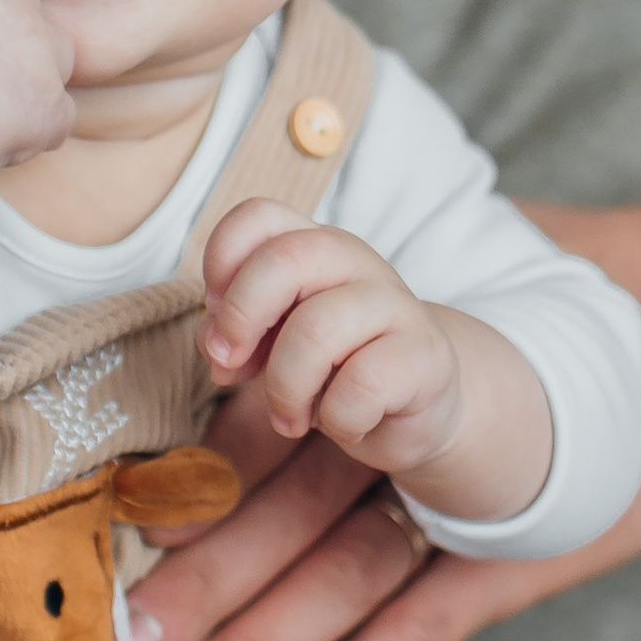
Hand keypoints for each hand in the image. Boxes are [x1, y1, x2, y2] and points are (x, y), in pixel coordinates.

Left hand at [132, 188, 640, 640]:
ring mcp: (458, 504)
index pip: (263, 434)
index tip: (116, 541)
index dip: (191, 492)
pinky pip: (411, 632)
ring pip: (332, 582)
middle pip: (280, 517)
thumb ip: (333, 327)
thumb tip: (214, 352)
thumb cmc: (538, 328)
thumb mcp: (430, 307)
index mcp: (368, 369)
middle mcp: (401, 436)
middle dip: (196, 594)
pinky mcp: (505, 559)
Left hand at [200, 198, 556, 531]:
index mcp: (314, 247)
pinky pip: (361, 385)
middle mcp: (355, 262)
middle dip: (240, 318)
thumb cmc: (338, 367)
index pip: (259, 216)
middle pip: (284, 258)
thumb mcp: (276, 345)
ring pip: (316, 329)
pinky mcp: (424, 353)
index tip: (216, 312)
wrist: (420, 405)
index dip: (222, 261)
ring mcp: (394, 303)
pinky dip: (338, 419)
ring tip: (289, 418)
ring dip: (285, 388)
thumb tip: (217, 346)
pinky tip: (345, 424)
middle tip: (230, 369)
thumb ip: (237, 333)